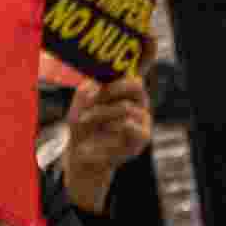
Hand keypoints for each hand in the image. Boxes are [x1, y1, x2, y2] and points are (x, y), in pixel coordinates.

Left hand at [58, 68, 148, 214]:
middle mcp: (138, 102)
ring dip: (101, 112)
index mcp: (125, 90)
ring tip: (86, 119)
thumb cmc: (83, 122)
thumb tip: (104, 82)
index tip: (96, 81)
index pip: (131, 74)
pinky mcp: (144, 136)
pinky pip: (130, 125)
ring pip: (126, 107)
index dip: (117, 74)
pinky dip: (112, 127)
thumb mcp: (83, 99)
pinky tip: (103, 130)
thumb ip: (95, 87)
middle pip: (137, 85)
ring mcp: (143, 119)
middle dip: (112, 90)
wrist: (82, 151)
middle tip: (91, 99)